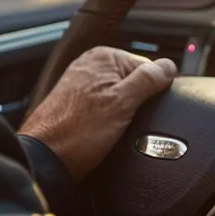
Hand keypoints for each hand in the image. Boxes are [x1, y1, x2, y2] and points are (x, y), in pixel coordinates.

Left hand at [19, 46, 177, 178]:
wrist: (44, 159)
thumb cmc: (78, 132)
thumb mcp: (124, 103)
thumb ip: (149, 79)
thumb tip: (169, 66)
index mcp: (104, 56)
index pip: (150, 69)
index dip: (153, 93)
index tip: (144, 111)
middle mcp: (90, 64)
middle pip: (134, 83)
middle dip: (136, 104)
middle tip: (125, 123)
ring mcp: (80, 84)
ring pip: (120, 98)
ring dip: (122, 115)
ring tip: (109, 130)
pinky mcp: (74, 104)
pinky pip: (104, 108)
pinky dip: (108, 120)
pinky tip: (101, 133)